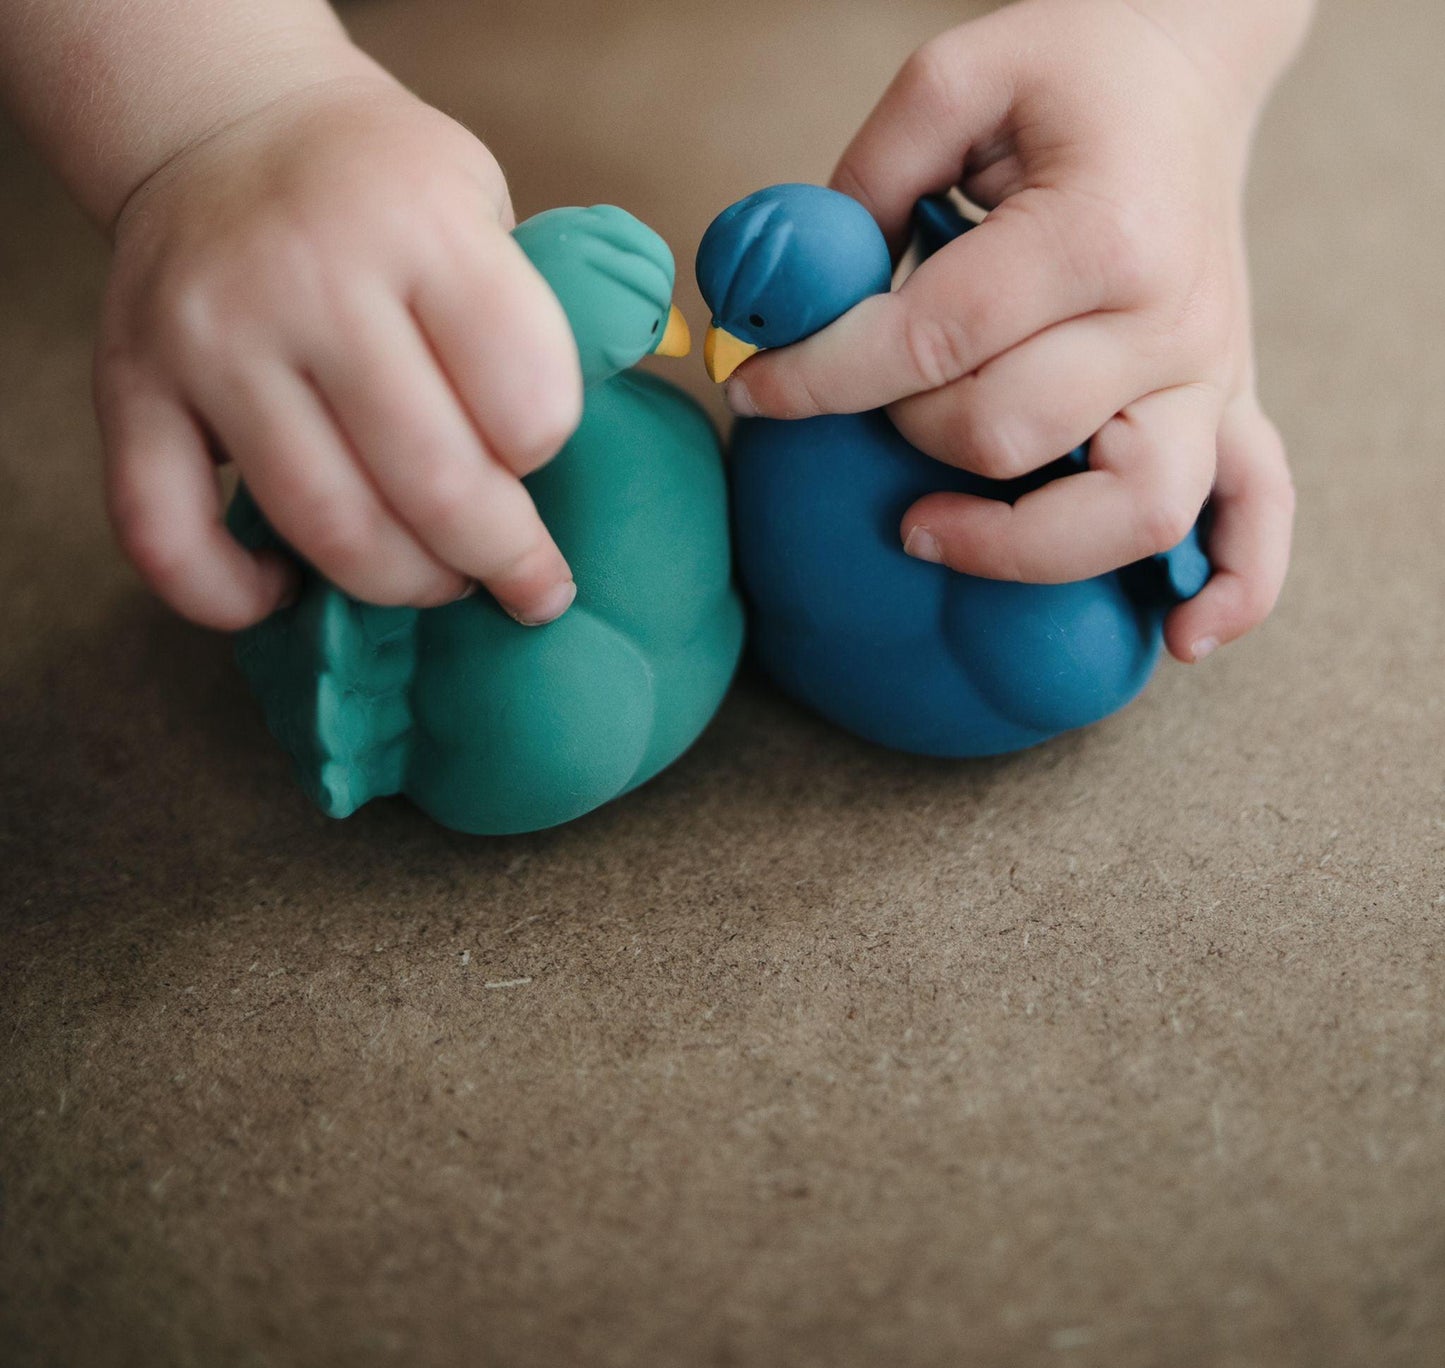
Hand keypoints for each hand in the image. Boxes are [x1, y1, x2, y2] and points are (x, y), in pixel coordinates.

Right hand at [95, 76, 582, 629]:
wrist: (225, 124)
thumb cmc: (386, 195)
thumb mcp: (484, 208)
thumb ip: (525, 325)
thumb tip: (556, 480)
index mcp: (422, 225)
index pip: (529, 402)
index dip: (547, 453)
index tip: (535, 455)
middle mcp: (308, 277)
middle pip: (435, 486)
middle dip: (500, 559)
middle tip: (520, 577)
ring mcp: (209, 337)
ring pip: (327, 527)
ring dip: (402, 584)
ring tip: (431, 577)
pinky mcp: (127, 387)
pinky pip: (165, 539)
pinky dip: (229, 597)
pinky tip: (282, 588)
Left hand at [728, 0, 1297, 662]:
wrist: (1184, 73)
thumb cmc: (1068, 75)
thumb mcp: (953, 81)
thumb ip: (863, 186)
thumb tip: (790, 305)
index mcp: (1097, 229)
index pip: (931, 343)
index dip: (819, 378)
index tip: (752, 387)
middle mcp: (1167, 315)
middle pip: (1005, 436)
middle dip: (900, 431)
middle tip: (865, 399)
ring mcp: (1211, 372)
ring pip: (1130, 511)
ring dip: (1014, 545)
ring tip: (923, 530)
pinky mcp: (1234, 403)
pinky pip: (1259, 516)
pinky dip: (1234, 589)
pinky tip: (1179, 639)